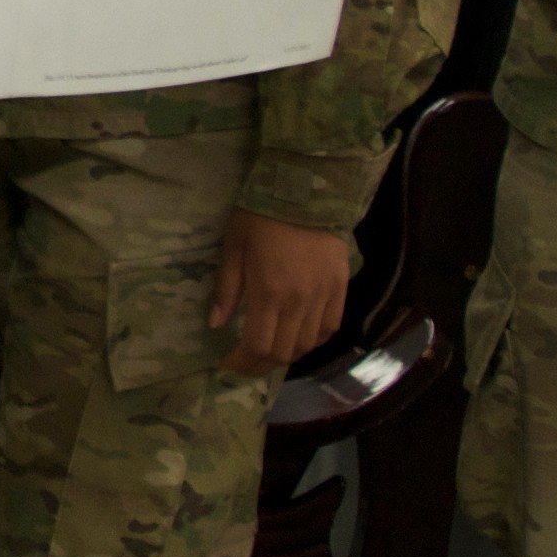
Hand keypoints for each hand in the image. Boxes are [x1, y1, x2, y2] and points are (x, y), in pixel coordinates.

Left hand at [210, 207, 349, 375]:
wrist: (305, 191)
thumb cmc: (260, 216)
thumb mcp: (234, 248)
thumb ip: (227, 289)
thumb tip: (215, 325)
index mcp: (269, 292)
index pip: (257, 345)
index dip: (241, 362)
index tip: (227, 364)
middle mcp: (299, 301)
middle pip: (283, 352)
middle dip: (260, 365)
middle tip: (246, 364)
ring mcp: (324, 296)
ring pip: (307, 345)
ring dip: (287, 355)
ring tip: (270, 354)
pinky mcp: (341, 288)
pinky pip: (331, 327)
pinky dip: (314, 340)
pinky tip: (300, 338)